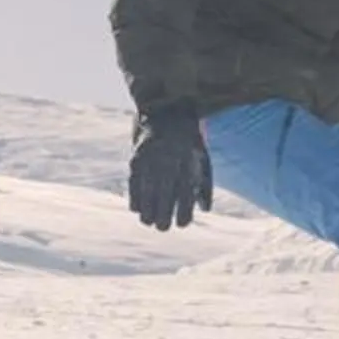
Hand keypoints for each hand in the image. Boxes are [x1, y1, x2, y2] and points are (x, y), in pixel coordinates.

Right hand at [128, 107, 210, 230]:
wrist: (167, 111)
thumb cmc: (189, 141)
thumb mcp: (203, 159)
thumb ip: (205, 184)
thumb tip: (205, 210)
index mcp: (189, 164)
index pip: (186, 195)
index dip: (184, 214)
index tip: (182, 224)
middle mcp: (169, 162)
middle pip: (164, 197)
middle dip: (163, 216)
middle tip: (162, 227)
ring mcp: (151, 160)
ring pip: (146, 192)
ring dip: (146, 210)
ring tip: (148, 222)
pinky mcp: (136, 157)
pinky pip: (133, 182)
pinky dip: (134, 196)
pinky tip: (136, 209)